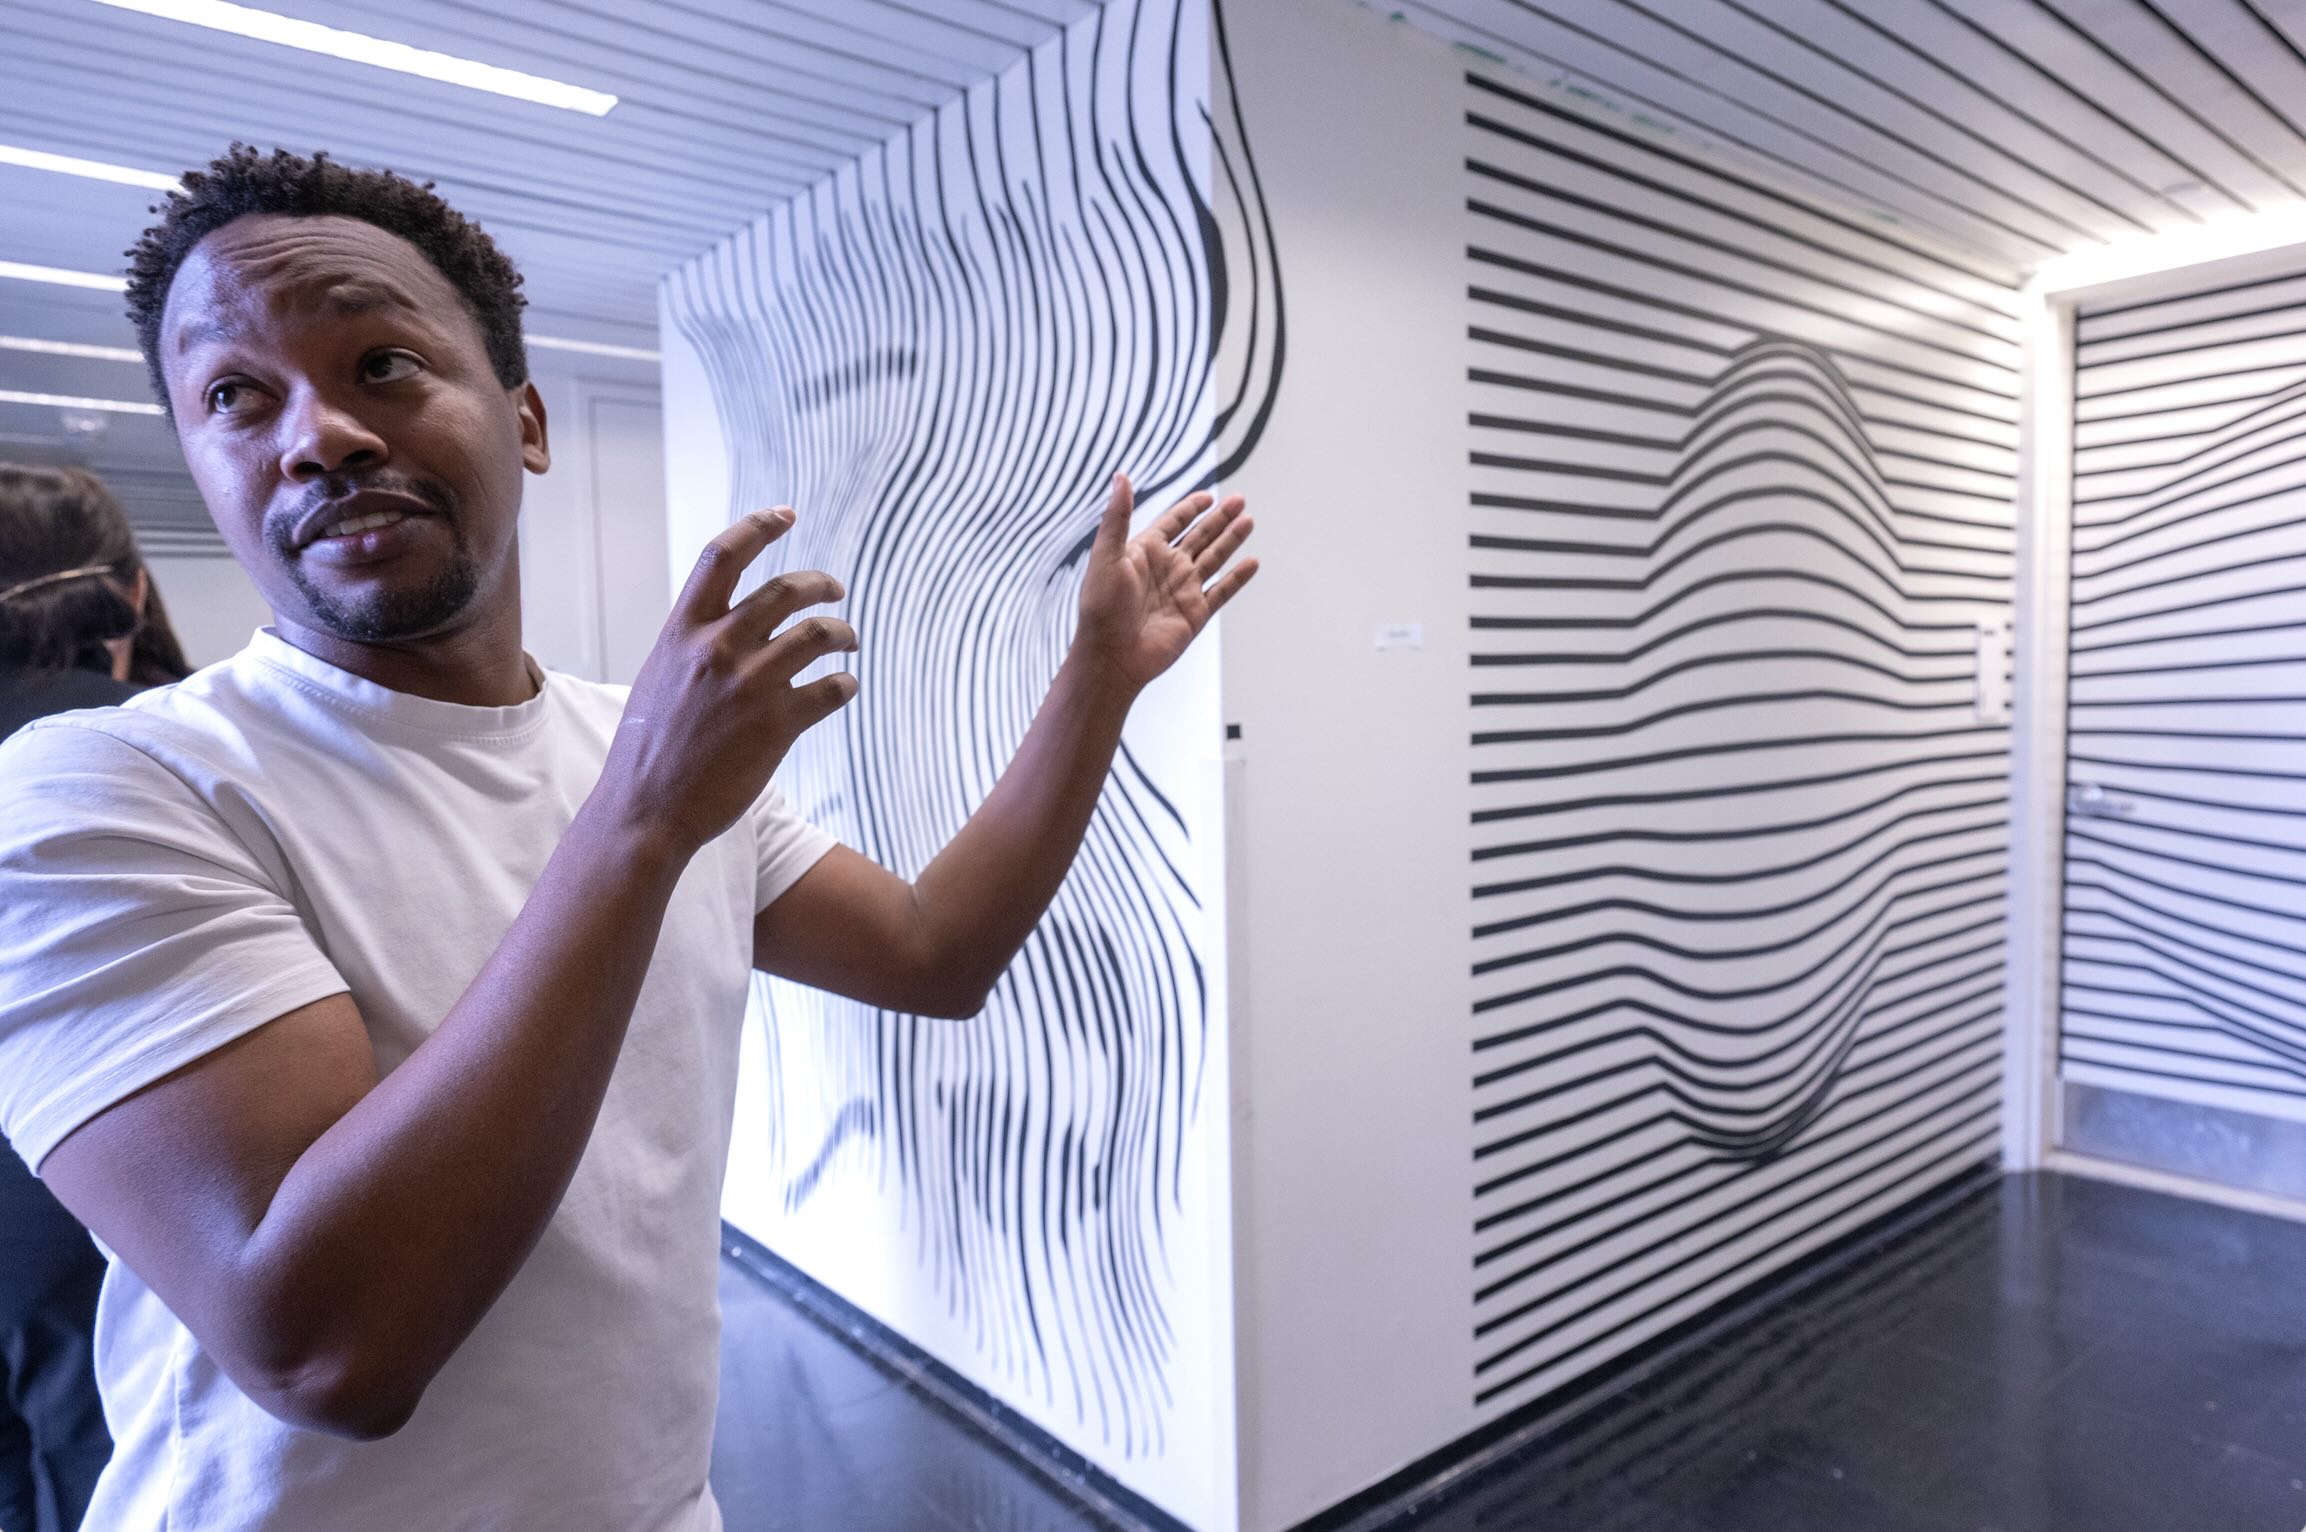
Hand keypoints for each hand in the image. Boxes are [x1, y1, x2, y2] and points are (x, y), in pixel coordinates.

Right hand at [601, 509, 858, 855]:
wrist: (646, 811)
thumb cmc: (650, 749)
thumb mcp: (658, 678)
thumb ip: (692, 645)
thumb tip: (726, 623)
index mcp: (682, 632)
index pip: (722, 556)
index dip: (758, 526)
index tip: (786, 515)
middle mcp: (716, 649)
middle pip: (786, 590)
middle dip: (821, 584)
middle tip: (835, 591)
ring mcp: (749, 686)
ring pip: (819, 634)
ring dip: (843, 633)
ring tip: (848, 642)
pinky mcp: (778, 725)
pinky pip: (832, 690)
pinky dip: (845, 685)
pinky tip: (842, 689)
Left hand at [1075, 474, 1258, 691]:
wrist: (1111, 655)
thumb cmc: (1101, 607)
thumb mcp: (1107, 554)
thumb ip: (1118, 516)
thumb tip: (1120, 476)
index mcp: (1144, 551)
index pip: (1173, 522)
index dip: (1190, 508)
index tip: (1207, 496)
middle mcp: (1166, 568)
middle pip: (1199, 536)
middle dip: (1219, 518)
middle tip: (1239, 500)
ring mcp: (1183, 590)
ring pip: (1214, 558)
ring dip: (1232, 540)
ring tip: (1249, 520)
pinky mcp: (1196, 613)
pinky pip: (1222, 591)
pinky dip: (1238, 577)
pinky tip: (1252, 562)